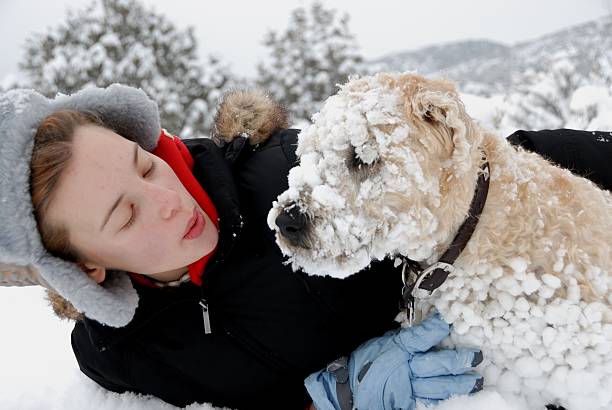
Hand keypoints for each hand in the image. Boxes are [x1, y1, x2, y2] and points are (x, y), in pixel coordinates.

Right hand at [304, 312, 482, 409]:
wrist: (347, 387)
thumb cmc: (365, 361)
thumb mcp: (384, 340)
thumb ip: (406, 337)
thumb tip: (431, 326)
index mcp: (397, 348)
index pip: (422, 336)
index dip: (438, 328)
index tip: (451, 320)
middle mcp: (404, 368)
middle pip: (437, 365)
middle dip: (458, 361)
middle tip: (476, 356)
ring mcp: (406, 389)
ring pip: (438, 387)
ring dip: (459, 384)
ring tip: (475, 381)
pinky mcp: (405, 404)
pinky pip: (428, 403)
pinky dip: (443, 400)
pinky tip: (457, 398)